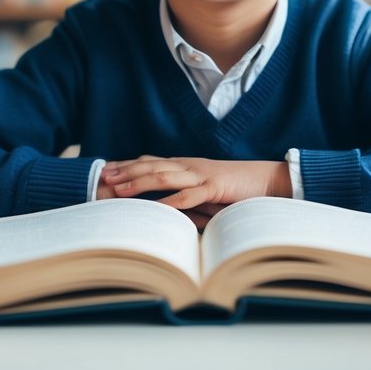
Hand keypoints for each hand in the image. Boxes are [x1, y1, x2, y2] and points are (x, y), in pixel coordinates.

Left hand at [98, 156, 291, 219]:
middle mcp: (189, 166)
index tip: (105, 170)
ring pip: (164, 176)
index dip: (126, 165)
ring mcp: (201, 174)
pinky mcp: (215, 186)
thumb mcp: (204, 189)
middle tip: (102, 177)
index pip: (150, 161)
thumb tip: (161, 204)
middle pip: (151, 165)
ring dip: (139, 182)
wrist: (267, 181)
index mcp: (186, 165)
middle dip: (125, 172)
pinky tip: (156, 207)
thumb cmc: (235, 189)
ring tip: (119, 190)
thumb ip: (183, 193)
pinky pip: (189, 194)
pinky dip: (171, 201)